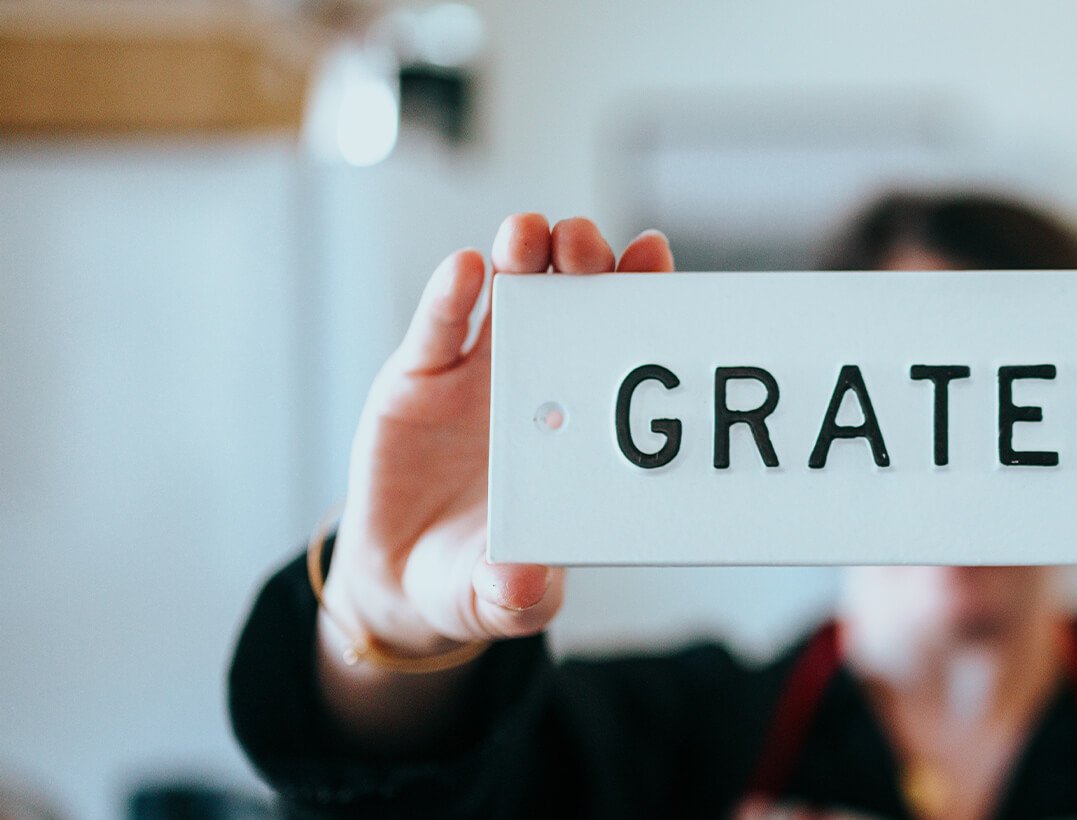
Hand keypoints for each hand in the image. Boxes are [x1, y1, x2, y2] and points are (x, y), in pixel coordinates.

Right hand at [324, 215, 674, 658]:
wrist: (404, 578)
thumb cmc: (480, 578)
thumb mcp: (502, 598)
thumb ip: (516, 594)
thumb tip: (522, 584)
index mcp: (581, 423)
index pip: (621, 343)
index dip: (640, 295)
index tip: (654, 255)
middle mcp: (540, 381)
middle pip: (571, 300)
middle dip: (583, 262)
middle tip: (587, 243)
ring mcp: (480, 373)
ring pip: (509, 294)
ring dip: (523, 256)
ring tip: (529, 235)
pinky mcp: (418, 376)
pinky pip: (438, 327)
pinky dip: (450, 295)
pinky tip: (465, 268)